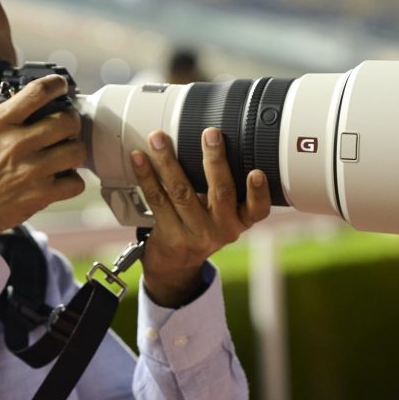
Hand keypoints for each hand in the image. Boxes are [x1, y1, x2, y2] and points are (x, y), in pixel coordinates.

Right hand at [0, 63, 86, 244]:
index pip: (38, 92)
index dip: (57, 84)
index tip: (61, 86)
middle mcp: (17, 144)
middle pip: (67, 120)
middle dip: (72, 120)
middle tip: (67, 124)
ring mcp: (31, 171)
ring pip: (76, 151)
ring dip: (74, 150)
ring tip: (65, 151)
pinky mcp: (40, 195)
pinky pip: (75, 182)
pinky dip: (72, 181)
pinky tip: (61, 177)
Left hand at [131, 127, 270, 306]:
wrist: (176, 265)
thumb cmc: (203, 227)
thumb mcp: (225, 215)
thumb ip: (227, 189)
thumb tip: (215, 141)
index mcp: (240, 221)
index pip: (258, 210)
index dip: (259, 192)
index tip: (257, 173)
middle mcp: (221, 229)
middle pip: (221, 193)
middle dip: (215, 161)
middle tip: (211, 134)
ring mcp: (195, 233)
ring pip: (182, 192)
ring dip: (169, 162)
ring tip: (159, 139)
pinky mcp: (169, 234)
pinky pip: (156, 200)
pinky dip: (146, 176)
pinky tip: (139, 158)